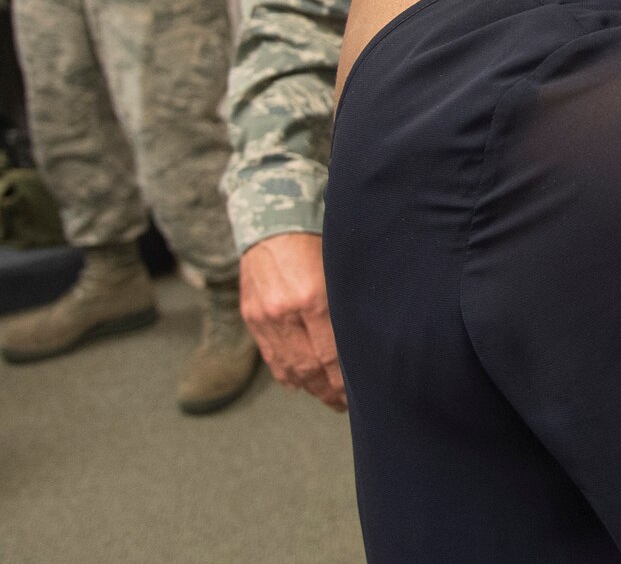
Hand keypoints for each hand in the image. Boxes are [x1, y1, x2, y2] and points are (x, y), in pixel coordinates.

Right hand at [239, 233, 344, 411]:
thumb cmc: (318, 237)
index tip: (361, 392)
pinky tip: (301, 384)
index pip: (331, 354)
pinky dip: (287, 374)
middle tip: (347, 403)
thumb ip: (349, 302)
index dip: (345, 379)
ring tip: (329, 398)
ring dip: (310, 387)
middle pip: (309, 366)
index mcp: (313, 298)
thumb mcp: (340, 266)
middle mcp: (284, 312)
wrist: (273, 216)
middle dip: (330, 390)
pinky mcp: (252, 316)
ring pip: (288, 366)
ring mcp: (264, 316)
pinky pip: (270, 355)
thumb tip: (369, 337)